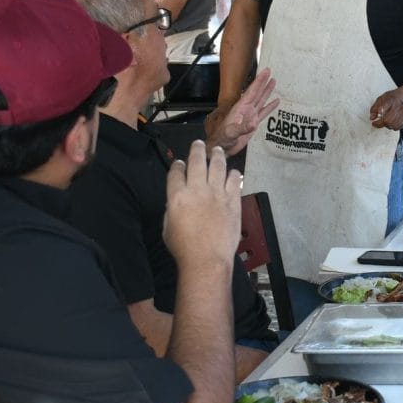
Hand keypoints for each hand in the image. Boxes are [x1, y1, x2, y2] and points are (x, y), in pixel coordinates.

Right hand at [163, 141, 241, 269]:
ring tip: (217, 150)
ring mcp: (217, 193)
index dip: (177, 165)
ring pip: (218, 166)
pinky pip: (235, 181)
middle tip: (198, 144)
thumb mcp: (167, 227)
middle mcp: (197, 189)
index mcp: (177, 196)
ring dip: (217, 156)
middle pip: (197, 162)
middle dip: (197, 150)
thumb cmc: (183, 248)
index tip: (179, 162)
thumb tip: (177, 201)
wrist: (207, 259)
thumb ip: (172, 209)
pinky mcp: (233, 201)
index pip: (176, 172)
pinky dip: (234, 174)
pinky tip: (234, 172)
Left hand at [208, 69, 278, 155]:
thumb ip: (242, 128)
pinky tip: (276, 101)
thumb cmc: (223, 139)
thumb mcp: (231, 133)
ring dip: (267, 91)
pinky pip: (264, 112)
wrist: (222, 147)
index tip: (265, 72)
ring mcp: (250, 115)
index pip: (252, 91)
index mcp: (240, 108)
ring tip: (274, 82)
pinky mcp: (254, 123)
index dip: (259, 81)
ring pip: (261, 100)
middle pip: (257, 92)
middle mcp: (246, 109)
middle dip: (263, 82)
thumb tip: (254, 123)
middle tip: (269, 71)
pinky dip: (270, 106)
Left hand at [369, 88, 402, 130]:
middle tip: (376, 123)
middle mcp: (400, 107)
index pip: (384, 108)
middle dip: (380, 123)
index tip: (374, 121)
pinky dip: (392, 126)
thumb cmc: (395, 97)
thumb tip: (371, 118)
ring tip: (384, 121)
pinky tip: (391, 121)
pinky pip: (397, 128)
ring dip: (386, 125)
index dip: (378, 116)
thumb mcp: (383, 97)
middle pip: (388, 120)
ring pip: (392, 126)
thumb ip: (375, 107)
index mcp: (393, 99)